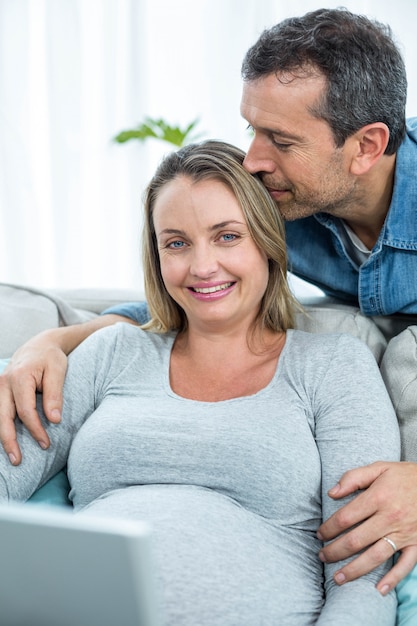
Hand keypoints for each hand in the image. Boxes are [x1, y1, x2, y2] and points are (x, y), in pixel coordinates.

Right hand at [0, 335, 67, 464]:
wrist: (39, 345)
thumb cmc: (50, 358)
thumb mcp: (58, 371)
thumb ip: (55, 395)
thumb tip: (54, 420)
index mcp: (20, 377)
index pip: (25, 411)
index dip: (35, 430)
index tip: (46, 444)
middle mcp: (4, 382)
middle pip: (4, 417)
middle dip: (10, 441)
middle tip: (18, 461)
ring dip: (3, 437)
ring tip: (12, 457)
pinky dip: (1, 426)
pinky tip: (5, 441)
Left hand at [318, 461, 416, 593]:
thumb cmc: (405, 475)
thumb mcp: (379, 467)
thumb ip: (354, 478)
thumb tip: (332, 492)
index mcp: (378, 497)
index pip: (345, 518)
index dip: (328, 528)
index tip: (319, 534)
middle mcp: (390, 518)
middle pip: (356, 540)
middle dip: (335, 551)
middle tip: (322, 556)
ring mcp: (404, 533)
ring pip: (375, 556)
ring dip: (355, 570)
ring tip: (337, 578)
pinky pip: (405, 565)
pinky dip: (393, 579)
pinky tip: (379, 590)